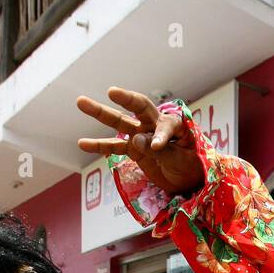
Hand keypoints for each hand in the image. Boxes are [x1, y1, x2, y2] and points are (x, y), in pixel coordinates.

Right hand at [76, 87, 204, 195]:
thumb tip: (135, 139)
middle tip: (111, 91)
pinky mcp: (134, 149)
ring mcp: (142, 136)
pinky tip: (82, 143)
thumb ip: (161, 150)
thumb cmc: (192, 167)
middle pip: (138, 108)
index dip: (161, 135)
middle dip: (125, 99)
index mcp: (174, 125)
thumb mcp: (182, 161)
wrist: (189, 181)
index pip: (165, 124)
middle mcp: (155, 125)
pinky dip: (100, 146)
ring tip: (81, 102)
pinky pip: (115, 146)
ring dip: (101, 113)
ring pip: (120, 122)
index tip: (158, 148)